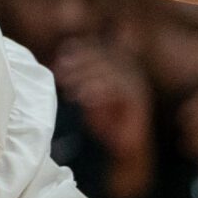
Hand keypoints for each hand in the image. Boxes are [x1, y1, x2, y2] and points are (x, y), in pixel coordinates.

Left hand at [54, 39, 151, 170]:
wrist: (125, 147)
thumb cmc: (106, 121)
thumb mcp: (88, 96)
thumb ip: (79, 79)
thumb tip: (61, 64)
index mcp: (118, 67)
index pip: (98, 50)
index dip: (77, 53)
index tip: (58, 62)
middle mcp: (130, 72)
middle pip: (103, 58)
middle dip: (79, 65)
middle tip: (61, 74)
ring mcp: (136, 84)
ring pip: (109, 72)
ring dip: (86, 78)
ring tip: (69, 90)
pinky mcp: (139, 99)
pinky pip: (118, 89)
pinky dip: (98, 91)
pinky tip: (82, 99)